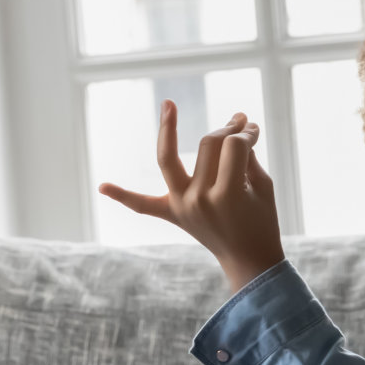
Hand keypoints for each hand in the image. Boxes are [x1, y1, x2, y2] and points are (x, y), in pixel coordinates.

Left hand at [98, 103, 284, 290]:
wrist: (248, 260)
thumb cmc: (262, 221)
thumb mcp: (262, 186)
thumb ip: (249, 156)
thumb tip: (239, 125)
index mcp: (228, 194)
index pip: (234, 147)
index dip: (246, 133)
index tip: (254, 128)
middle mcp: (199, 199)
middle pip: (208, 146)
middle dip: (226, 130)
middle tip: (240, 123)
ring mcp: (181, 206)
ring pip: (169, 159)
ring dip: (167, 131)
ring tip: (168, 104)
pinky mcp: (171, 214)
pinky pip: (142, 205)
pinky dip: (123, 196)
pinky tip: (102, 186)